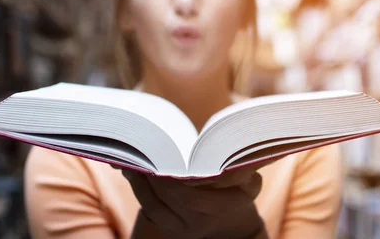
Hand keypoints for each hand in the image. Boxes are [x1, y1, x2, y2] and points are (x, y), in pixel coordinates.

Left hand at [122, 166, 267, 238]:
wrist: (233, 225)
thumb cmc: (241, 192)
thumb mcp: (250, 180)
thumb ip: (243, 168)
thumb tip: (230, 153)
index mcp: (217, 209)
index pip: (186, 194)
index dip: (168, 176)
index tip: (158, 153)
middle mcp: (195, 224)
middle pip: (165, 198)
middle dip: (149, 174)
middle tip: (139, 149)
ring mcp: (180, 230)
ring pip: (152, 206)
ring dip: (138, 181)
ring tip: (129, 158)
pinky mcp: (168, 229)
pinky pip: (149, 211)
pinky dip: (138, 190)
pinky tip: (131, 171)